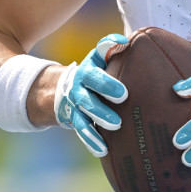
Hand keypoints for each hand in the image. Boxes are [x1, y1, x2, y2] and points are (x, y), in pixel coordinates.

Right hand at [54, 34, 128, 155]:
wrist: (64, 90)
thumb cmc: (95, 73)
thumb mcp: (101, 58)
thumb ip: (111, 48)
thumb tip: (126, 41)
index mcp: (89, 67)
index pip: (97, 60)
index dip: (108, 60)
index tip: (124, 65)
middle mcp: (80, 84)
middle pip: (91, 88)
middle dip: (106, 90)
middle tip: (123, 97)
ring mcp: (76, 103)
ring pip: (85, 112)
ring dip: (99, 118)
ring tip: (116, 126)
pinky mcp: (75, 119)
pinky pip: (83, 130)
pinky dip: (92, 140)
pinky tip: (103, 150)